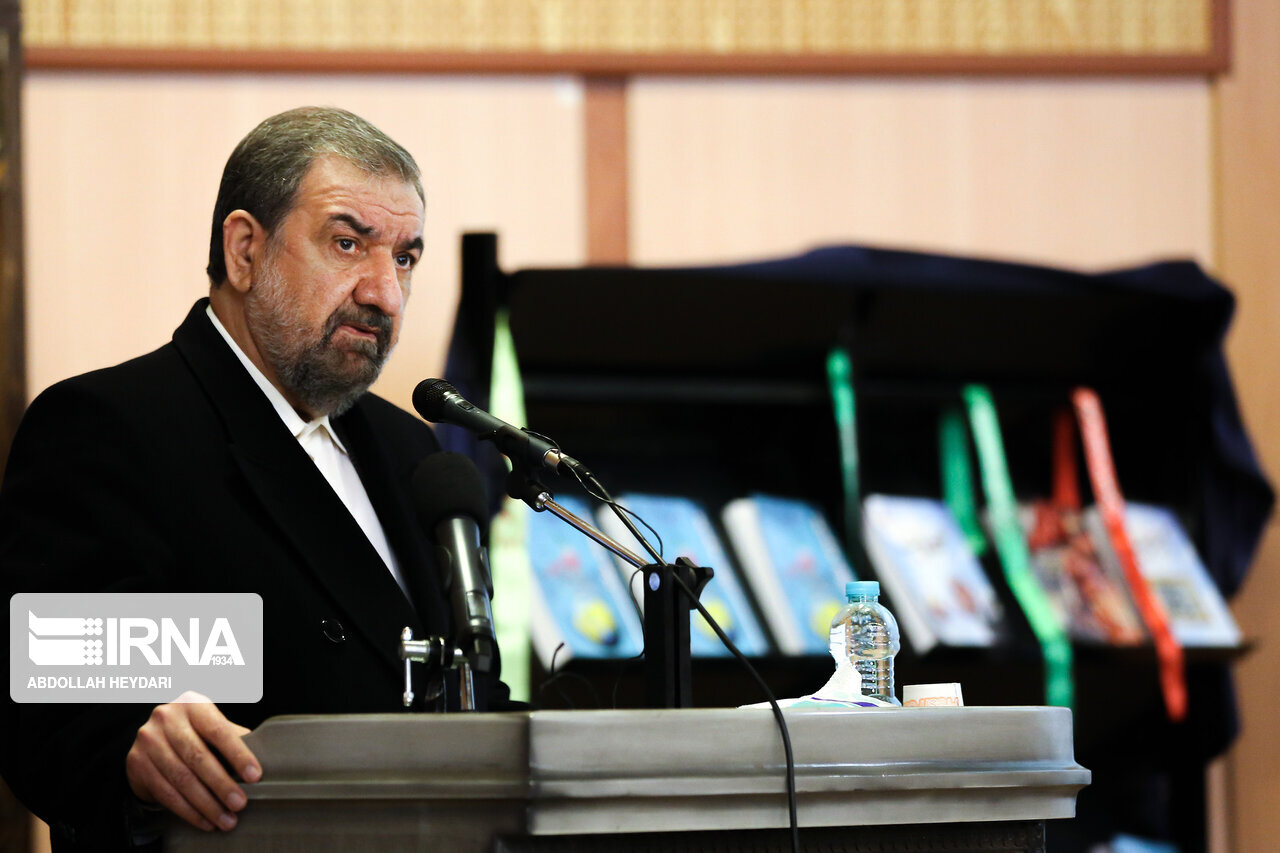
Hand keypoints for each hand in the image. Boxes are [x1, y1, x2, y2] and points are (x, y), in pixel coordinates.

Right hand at [125, 691, 261, 831]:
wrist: (152, 739)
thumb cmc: (194, 732)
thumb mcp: (212, 726)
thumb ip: (234, 738)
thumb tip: (267, 759)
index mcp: (193, 704)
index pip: (218, 730)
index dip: (238, 754)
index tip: (255, 776)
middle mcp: (167, 718)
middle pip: (198, 757)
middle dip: (222, 784)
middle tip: (240, 804)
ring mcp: (148, 740)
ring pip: (181, 778)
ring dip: (206, 804)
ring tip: (226, 819)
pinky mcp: (136, 763)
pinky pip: (166, 793)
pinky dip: (189, 811)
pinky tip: (205, 821)